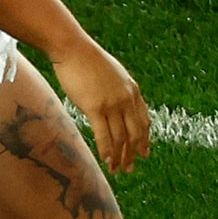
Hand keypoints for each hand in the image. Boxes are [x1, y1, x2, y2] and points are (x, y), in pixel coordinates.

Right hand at [50, 37, 150, 175]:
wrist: (73, 48)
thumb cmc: (86, 58)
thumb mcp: (112, 73)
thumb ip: (118, 89)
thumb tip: (114, 101)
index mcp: (133, 91)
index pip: (144, 121)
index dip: (144, 139)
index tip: (144, 153)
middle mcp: (127, 100)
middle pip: (134, 133)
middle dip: (132, 153)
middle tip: (130, 168)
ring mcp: (112, 104)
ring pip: (120, 137)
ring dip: (119, 156)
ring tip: (116, 170)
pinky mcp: (95, 107)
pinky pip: (104, 134)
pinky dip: (106, 150)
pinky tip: (106, 160)